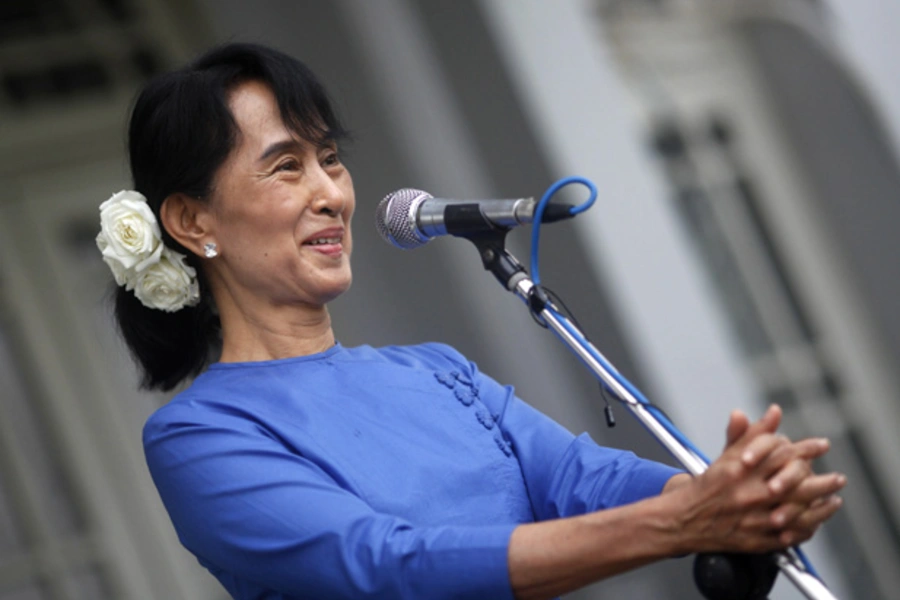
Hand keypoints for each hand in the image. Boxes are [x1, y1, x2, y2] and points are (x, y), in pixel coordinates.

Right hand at [669, 405, 844, 553]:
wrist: (682, 519)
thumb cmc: (708, 485)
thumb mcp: (727, 455)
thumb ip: (752, 433)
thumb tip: (774, 412)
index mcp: (740, 470)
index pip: (781, 454)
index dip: (806, 448)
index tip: (822, 445)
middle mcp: (747, 494)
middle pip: (795, 485)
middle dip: (823, 482)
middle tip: (839, 478)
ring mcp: (752, 519)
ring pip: (797, 514)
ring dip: (821, 508)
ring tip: (833, 500)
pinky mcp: (755, 541)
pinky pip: (789, 537)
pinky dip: (806, 530)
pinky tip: (816, 522)